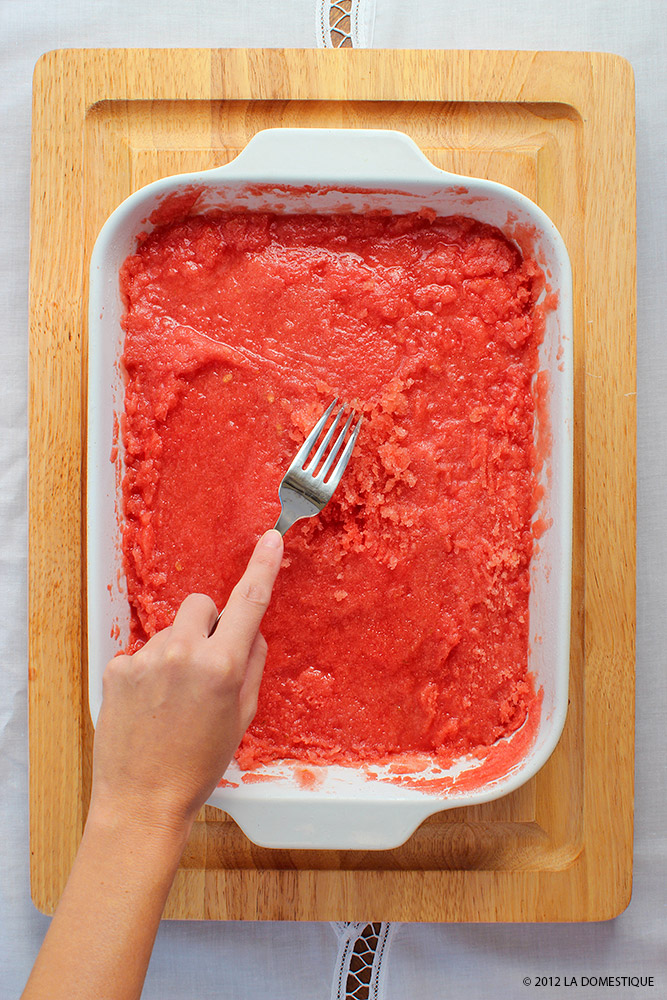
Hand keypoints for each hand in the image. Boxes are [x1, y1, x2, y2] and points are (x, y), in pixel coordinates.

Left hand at [90, 529, 283, 835]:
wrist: (143, 799)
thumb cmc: (198, 765)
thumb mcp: (242, 717)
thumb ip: (251, 665)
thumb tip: (250, 631)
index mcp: (222, 666)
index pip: (248, 603)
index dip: (263, 567)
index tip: (271, 540)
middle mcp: (183, 653)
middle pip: (200, 605)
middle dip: (207, 624)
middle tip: (206, 664)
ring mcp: (146, 658)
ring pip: (171, 630)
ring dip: (177, 650)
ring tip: (172, 698)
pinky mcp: (118, 668)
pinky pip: (143, 652)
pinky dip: (150, 670)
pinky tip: (150, 703)